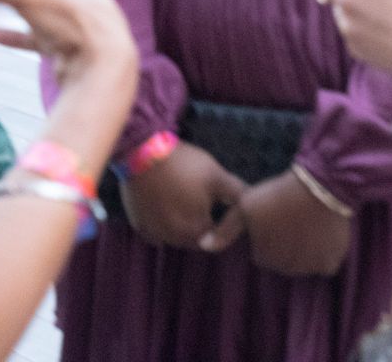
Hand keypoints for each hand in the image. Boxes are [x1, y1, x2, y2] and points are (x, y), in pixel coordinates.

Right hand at [120, 142, 246, 248]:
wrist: (144, 152)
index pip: (217, 237)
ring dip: (181, 226)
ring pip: (175, 236)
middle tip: (202, 201)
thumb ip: (237, 194)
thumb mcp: (217, 176)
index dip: (222, 222)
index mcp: (197, 230)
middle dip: (201, 225)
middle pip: (196, 239)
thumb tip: (252, 204)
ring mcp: (154, 233)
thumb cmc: (185, 165)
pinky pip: (155, 232)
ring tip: (183, 201)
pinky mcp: (139, 224)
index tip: (219, 205)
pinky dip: (161, 225)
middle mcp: (175, 239)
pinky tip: (164, 207)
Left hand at [201, 171, 350, 276]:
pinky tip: (320, 233)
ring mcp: (310, 268)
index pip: (261, 252)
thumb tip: (204, 247)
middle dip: (283, 244)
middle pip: (282, 260)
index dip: (266, 234)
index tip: (272, 218)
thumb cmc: (277, 195)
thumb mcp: (246, 207)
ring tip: (304, 223)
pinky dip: (324, 252)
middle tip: (289, 219)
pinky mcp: (331, 261)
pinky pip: (325, 262)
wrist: (318, 186)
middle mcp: (287, 270)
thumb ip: (225, 229)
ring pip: (303, 262)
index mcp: (264, 258)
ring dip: (303, 249)